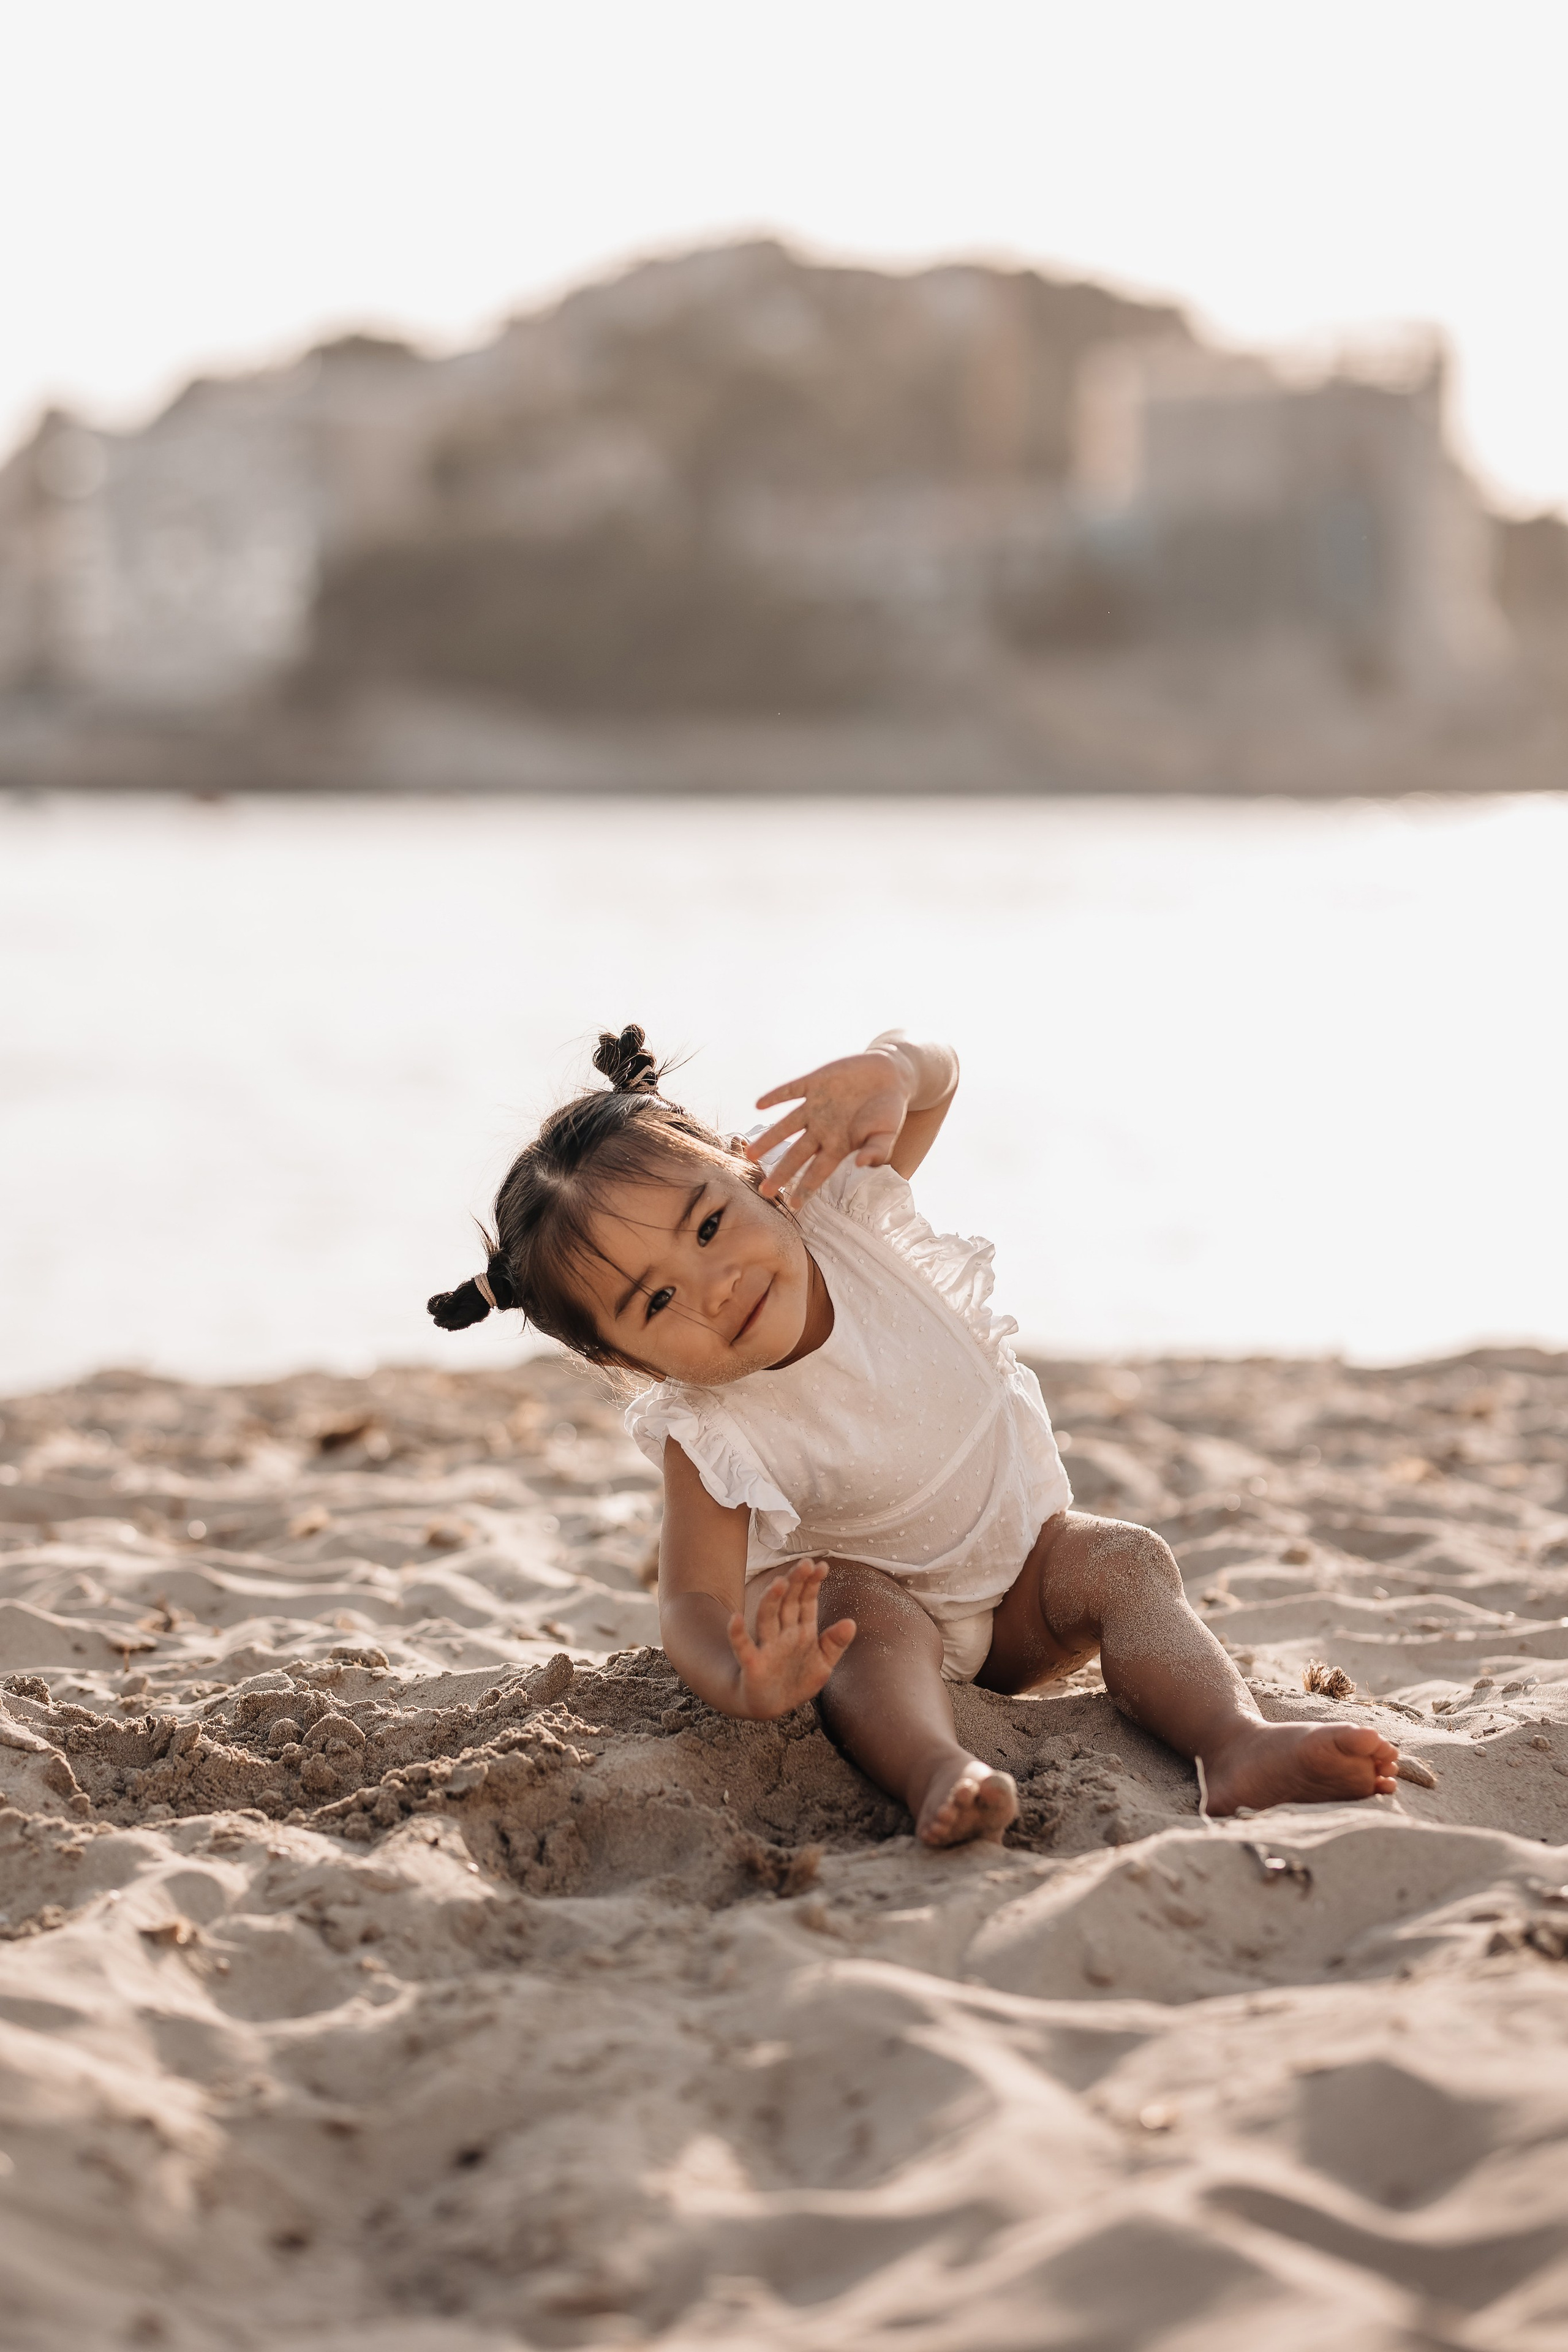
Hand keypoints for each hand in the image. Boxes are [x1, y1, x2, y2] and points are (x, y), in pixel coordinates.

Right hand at [727, 1560, 855, 1718]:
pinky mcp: (752, 1665)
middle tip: (805, 1563)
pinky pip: (743, 1647)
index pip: (807, 1602)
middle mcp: (783, 1634)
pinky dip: (737, 1633)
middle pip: (788, 1603)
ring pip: (768, 1618)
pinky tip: (735, 1618)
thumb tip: (852, 1622)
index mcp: (802, 1631)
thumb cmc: (796, 1681)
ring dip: (771, 1600)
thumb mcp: (823, 1664)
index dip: (813, 1584)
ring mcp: (767, 1648)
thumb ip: (835, 1643)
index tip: (822, 1565)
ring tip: (779, 1583)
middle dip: (796, 1584)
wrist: (770, 1707)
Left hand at [748, 1050, 910, 1199]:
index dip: (806, 1188)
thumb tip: (862, 1164)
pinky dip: (776, 1096)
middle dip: (781, 1172)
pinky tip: (759, 1105)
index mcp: (838, 1145)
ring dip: (769, 1139)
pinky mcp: (814, 1083)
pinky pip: (791, 1091)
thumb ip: (877, 1150)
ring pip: (786, 1126)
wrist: (889, 1074)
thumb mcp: (888, 1133)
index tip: (793, 1205)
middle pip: (796, 1154)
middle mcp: (822, 1129)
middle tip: (764, 1191)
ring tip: (750, 1153)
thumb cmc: (889, 1109)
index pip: (819, 1171)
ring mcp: (815, 1106)